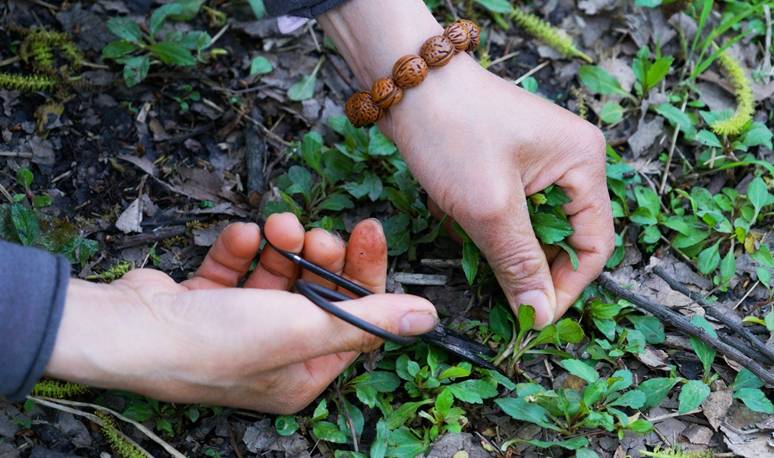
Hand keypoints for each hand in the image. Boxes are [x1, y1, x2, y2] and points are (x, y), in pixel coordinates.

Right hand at [45, 214, 437, 412]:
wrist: (127, 330)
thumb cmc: (215, 343)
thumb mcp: (304, 328)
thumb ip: (369, 318)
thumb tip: (429, 318)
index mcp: (303, 372)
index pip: (354, 317)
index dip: (365, 272)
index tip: (368, 229)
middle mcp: (274, 354)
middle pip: (318, 292)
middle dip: (319, 254)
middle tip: (316, 230)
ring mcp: (238, 328)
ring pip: (279, 274)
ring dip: (282, 244)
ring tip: (278, 226)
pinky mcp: (207, 302)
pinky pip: (239, 266)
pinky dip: (242, 248)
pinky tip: (240, 237)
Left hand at [384, 56, 613, 327]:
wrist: (404, 80)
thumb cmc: (451, 130)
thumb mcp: (489, 206)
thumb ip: (518, 264)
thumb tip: (539, 314)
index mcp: (583, 163)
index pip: (593, 245)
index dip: (564, 287)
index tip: (532, 317)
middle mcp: (569, 160)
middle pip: (559, 239)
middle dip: (518, 257)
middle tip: (484, 269)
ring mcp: (536, 161)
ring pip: (525, 228)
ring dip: (490, 237)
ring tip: (456, 218)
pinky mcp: (504, 163)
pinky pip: (501, 210)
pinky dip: (474, 218)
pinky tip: (446, 201)